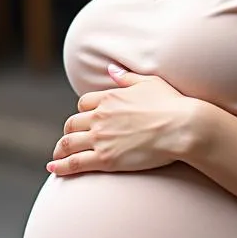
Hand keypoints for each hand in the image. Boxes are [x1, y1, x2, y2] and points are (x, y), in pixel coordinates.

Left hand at [48, 64, 195, 176]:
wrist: (182, 127)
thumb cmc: (172, 104)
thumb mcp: (149, 82)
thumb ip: (126, 77)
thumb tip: (111, 68)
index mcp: (109, 98)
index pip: (84, 104)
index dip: (82, 113)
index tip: (83, 120)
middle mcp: (100, 116)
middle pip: (72, 124)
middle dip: (68, 133)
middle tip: (66, 141)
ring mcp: (101, 138)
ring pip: (69, 143)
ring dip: (60, 150)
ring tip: (56, 157)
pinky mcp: (105, 159)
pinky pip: (75, 163)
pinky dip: (61, 166)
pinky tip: (53, 169)